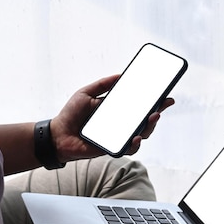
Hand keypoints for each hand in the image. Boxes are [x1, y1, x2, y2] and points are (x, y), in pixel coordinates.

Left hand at [49, 75, 174, 160]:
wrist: (57, 135)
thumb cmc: (70, 115)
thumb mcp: (86, 93)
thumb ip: (102, 85)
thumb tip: (120, 74)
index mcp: (117, 110)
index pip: (139, 105)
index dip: (154, 101)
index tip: (166, 95)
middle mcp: (120, 124)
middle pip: (145, 120)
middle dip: (157, 112)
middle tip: (163, 105)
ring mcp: (118, 137)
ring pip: (142, 134)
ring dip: (150, 127)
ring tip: (152, 117)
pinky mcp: (112, 148)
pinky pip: (128, 148)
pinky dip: (134, 143)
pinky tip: (136, 137)